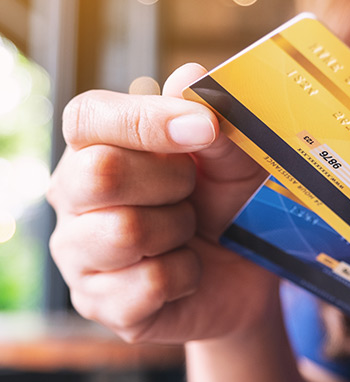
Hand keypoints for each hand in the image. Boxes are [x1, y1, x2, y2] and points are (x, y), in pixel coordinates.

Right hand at [48, 63, 276, 344]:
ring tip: (189, 232)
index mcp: (98, 146)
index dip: (146, 121)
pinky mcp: (100, 303)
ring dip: (179, 231)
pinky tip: (187, 271)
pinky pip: (148, 285)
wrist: (244, 269)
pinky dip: (185, 276)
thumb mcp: (234, 158)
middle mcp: (75, 197)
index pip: (88, 117)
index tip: (204, 130)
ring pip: (124, 232)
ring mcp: (80, 253)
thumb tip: (188, 78)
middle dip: (171, 183)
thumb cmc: (230, 202)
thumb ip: (213, 119)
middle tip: (193, 191)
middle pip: (100, 174)